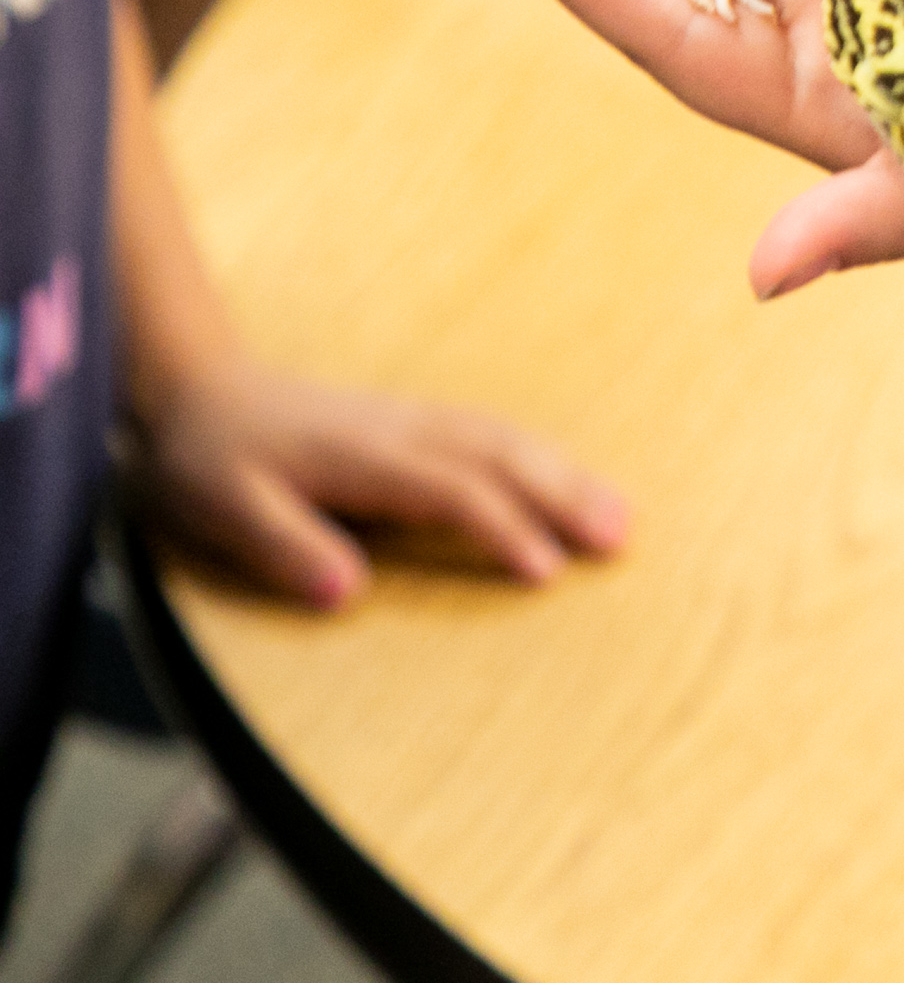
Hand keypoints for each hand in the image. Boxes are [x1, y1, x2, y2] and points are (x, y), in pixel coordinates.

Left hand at [134, 354, 627, 609]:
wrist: (203, 391)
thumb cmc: (211, 461)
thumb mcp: (224, 509)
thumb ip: (284, 546)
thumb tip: (347, 592)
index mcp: (365, 457)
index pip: (453, 491)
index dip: (503, 530)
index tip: (548, 573)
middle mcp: (405, 432)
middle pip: (503, 459)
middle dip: (567, 497)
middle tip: (621, 539)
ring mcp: (417, 422)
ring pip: (510, 442)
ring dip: (569, 476)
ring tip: (621, 515)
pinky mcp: (419, 424)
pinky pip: (499, 435)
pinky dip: (547, 458)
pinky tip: (573, 481)